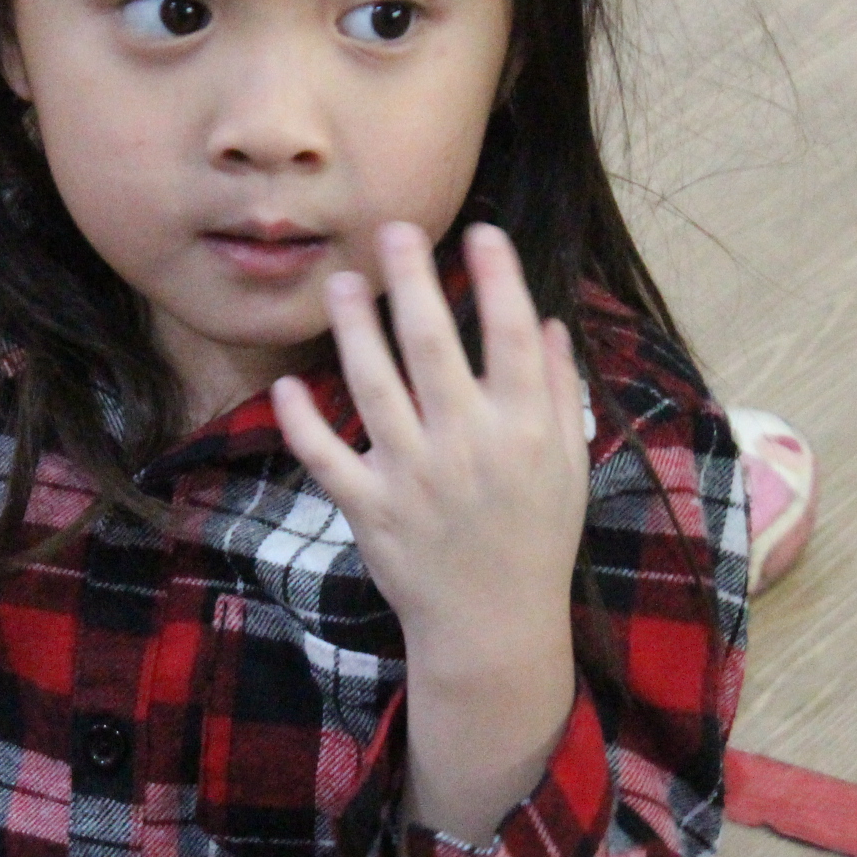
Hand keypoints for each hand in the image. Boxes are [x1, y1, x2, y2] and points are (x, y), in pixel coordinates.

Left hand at [272, 222, 587, 687]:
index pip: (511, 335)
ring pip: (374, 387)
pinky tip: (288, 384)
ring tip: (340, 283)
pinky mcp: (370, 509)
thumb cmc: (535, 538)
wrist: (494, 627)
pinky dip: (302, 422)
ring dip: (354, 330)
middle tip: (392, 230)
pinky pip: (327, 457)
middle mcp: (468, 445)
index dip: (497, 277)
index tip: (480, 230)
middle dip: (411, 281)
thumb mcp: (567, 464)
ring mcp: (414, 477)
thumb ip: (558, 391)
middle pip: (433, 345)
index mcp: (523, 430)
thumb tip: (547, 321)